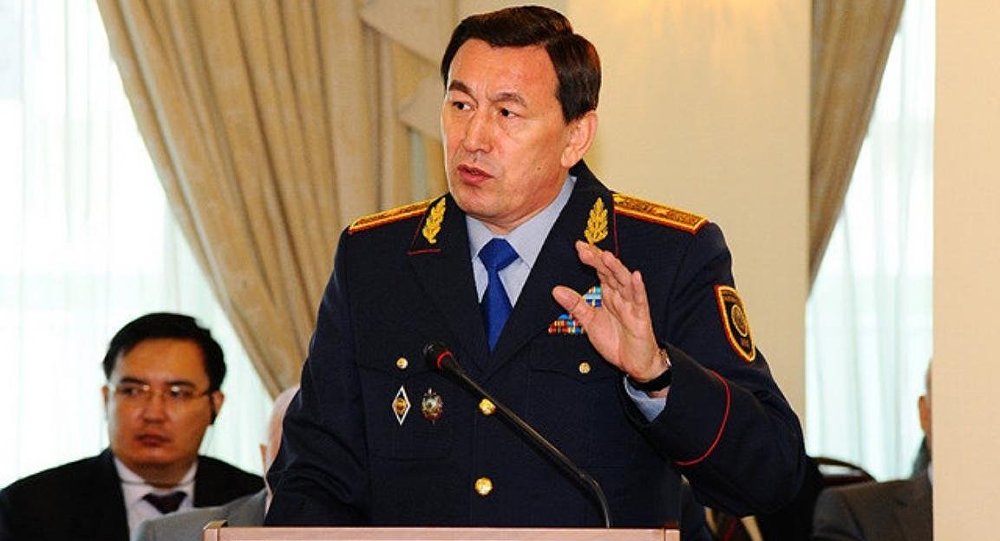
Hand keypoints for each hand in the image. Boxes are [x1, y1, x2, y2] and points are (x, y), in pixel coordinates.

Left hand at [552, 241, 667, 382]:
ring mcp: (632, 305)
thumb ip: (576, 306)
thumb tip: (556, 290)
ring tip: (606, 257)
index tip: (579, 246)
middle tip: (585, 249)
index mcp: (609, 295)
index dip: (591, 259)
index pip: (600, 271)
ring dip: (616, 269)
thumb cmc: (616, 341)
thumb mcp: (589, 322)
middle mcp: (621, 296)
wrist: (634, 364)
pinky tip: (635, 276)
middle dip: (599, 260)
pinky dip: (638, 288)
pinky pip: (640, 300)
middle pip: (610, 273)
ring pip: (624, 282)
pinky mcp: (641, 317)